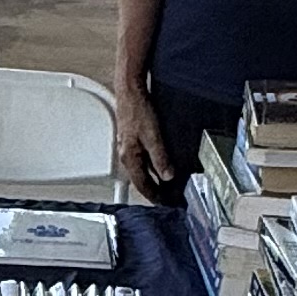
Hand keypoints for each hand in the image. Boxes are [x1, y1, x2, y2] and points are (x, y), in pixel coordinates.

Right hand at [114, 83, 176, 198]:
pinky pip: (142, 161)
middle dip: (155, 191)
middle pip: (141, 180)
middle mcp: (126, 155)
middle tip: (170, 198)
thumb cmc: (137, 109)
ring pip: (141, 171)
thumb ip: (160, 158)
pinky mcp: (132, 140)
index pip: (143, 185)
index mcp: (129, 157)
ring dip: (154, 179)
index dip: (156, 197)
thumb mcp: (153, 136)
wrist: (129, 90)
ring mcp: (128, 148)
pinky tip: (161, 165)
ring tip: (168, 185)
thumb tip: (168, 176)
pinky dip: (152, 167)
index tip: (167, 204)